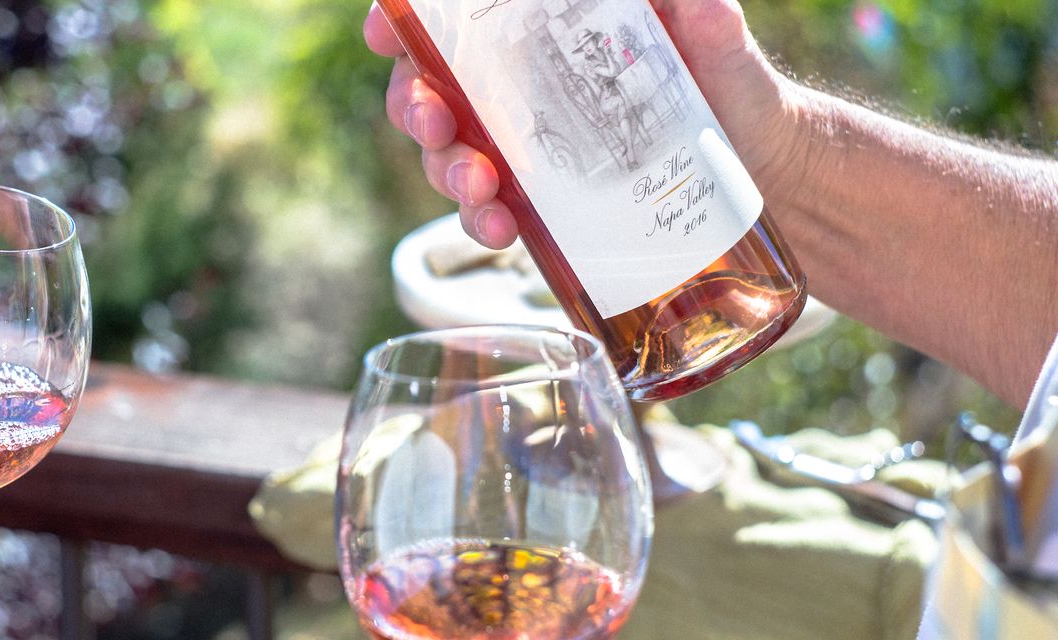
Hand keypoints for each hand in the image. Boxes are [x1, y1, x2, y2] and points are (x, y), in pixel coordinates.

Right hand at [364, 0, 801, 248]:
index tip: (388, 35)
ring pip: (449, 153)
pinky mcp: (538, 200)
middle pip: (430, 86)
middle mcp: (518, 83)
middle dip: (415, 107)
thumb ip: (707, 23)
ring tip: (482, 193)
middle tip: (437, 125)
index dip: (403, 23)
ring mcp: (522, 144)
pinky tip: (502, 232)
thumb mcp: (724, 49)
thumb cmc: (737, 90)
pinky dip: (482, 221)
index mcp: (545, 28)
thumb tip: (703, 1)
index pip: (454, 19)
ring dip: (447, 173)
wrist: (766, 175)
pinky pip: (486, 209)